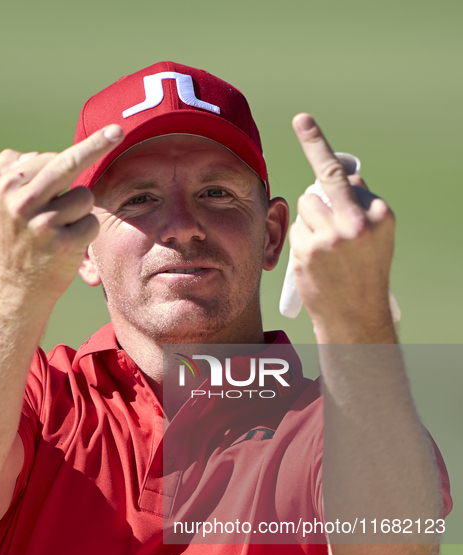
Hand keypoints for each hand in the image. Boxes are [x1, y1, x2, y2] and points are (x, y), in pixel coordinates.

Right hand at [0, 124, 123, 299]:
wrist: (16, 285)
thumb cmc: (18, 236)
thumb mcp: (1, 200)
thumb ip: (17, 170)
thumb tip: (46, 149)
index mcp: (5, 185)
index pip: (47, 158)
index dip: (67, 161)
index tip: (101, 136)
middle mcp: (20, 201)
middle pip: (66, 164)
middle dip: (96, 144)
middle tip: (118, 130)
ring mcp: (41, 223)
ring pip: (83, 196)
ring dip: (80, 210)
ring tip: (60, 227)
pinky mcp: (62, 243)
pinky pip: (91, 222)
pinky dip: (87, 231)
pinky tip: (68, 243)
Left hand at [290, 114, 395, 342]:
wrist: (355, 313)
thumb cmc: (365, 270)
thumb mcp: (377, 234)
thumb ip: (359, 203)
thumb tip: (337, 177)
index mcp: (380, 213)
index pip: (345, 176)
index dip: (317, 144)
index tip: (301, 120)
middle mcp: (357, 222)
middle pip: (321, 185)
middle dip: (315, 172)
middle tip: (306, 137)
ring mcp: (331, 237)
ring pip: (306, 206)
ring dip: (312, 218)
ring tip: (326, 244)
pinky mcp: (308, 251)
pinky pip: (297, 228)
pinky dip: (303, 238)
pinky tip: (316, 258)